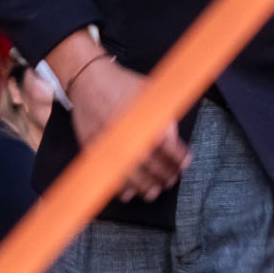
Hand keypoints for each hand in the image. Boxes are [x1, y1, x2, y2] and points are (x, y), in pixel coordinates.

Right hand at [67, 54, 188, 201]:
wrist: (89, 79)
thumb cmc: (122, 85)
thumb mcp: (151, 91)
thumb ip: (165, 114)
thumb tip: (175, 140)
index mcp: (144, 118)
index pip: (168, 146)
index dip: (179, 158)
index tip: (185, 163)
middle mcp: (127, 132)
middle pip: (151, 164)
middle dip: (164, 175)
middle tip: (170, 180)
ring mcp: (108, 141)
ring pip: (130, 173)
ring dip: (144, 186)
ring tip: (152, 191)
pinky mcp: (92, 147)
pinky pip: (106, 172)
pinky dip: (118, 186)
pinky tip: (128, 192)